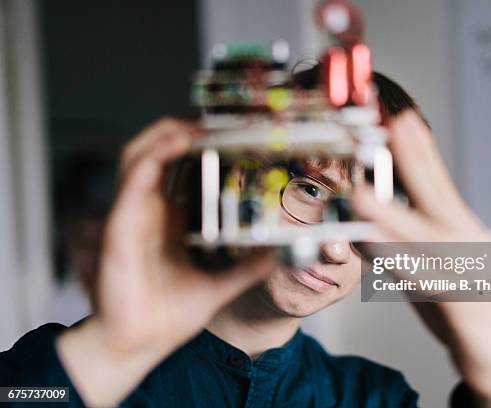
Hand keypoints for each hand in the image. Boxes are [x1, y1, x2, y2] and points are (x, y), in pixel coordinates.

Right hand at [57, 118, 274, 405]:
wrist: (139, 344)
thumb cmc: (167, 316)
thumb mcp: (218, 286)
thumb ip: (246, 270)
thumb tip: (275, 256)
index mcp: (170, 220)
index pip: (181, 170)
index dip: (201, 147)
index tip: (229, 133)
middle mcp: (151, 211)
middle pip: (158, 152)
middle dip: (182, 129)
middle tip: (214, 119)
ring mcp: (134, 214)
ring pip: (140, 154)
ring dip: (167, 133)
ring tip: (197, 122)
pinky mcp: (121, 224)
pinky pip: (134, 177)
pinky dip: (155, 154)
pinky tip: (178, 142)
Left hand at [353, 111, 490, 407]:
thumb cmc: (456, 298)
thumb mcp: (429, 258)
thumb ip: (401, 237)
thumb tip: (365, 216)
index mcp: (457, 224)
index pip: (434, 176)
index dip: (416, 143)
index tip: (397, 113)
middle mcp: (464, 238)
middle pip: (435, 191)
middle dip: (413, 155)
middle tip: (393, 120)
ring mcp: (465, 268)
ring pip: (424, 235)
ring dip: (392, 213)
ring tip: (363, 193)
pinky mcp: (458, 301)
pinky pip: (423, 279)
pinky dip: (397, 263)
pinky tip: (373, 249)